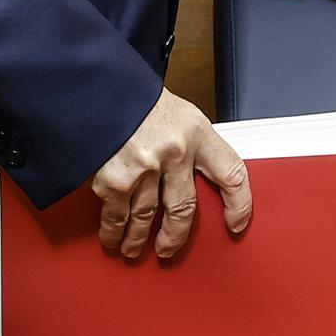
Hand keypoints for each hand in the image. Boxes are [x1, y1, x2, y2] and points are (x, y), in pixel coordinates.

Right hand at [92, 88, 249, 259]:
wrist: (96, 87)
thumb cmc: (138, 99)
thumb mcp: (178, 113)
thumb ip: (191, 144)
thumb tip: (198, 175)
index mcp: (197, 132)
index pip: (232, 174)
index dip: (240, 204)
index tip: (237, 223)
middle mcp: (175, 152)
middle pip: (184, 209)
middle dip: (175, 236)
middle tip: (168, 248)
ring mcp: (144, 169)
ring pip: (147, 218)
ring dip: (139, 239)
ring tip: (134, 248)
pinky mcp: (114, 181)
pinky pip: (116, 216)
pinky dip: (113, 231)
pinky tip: (112, 237)